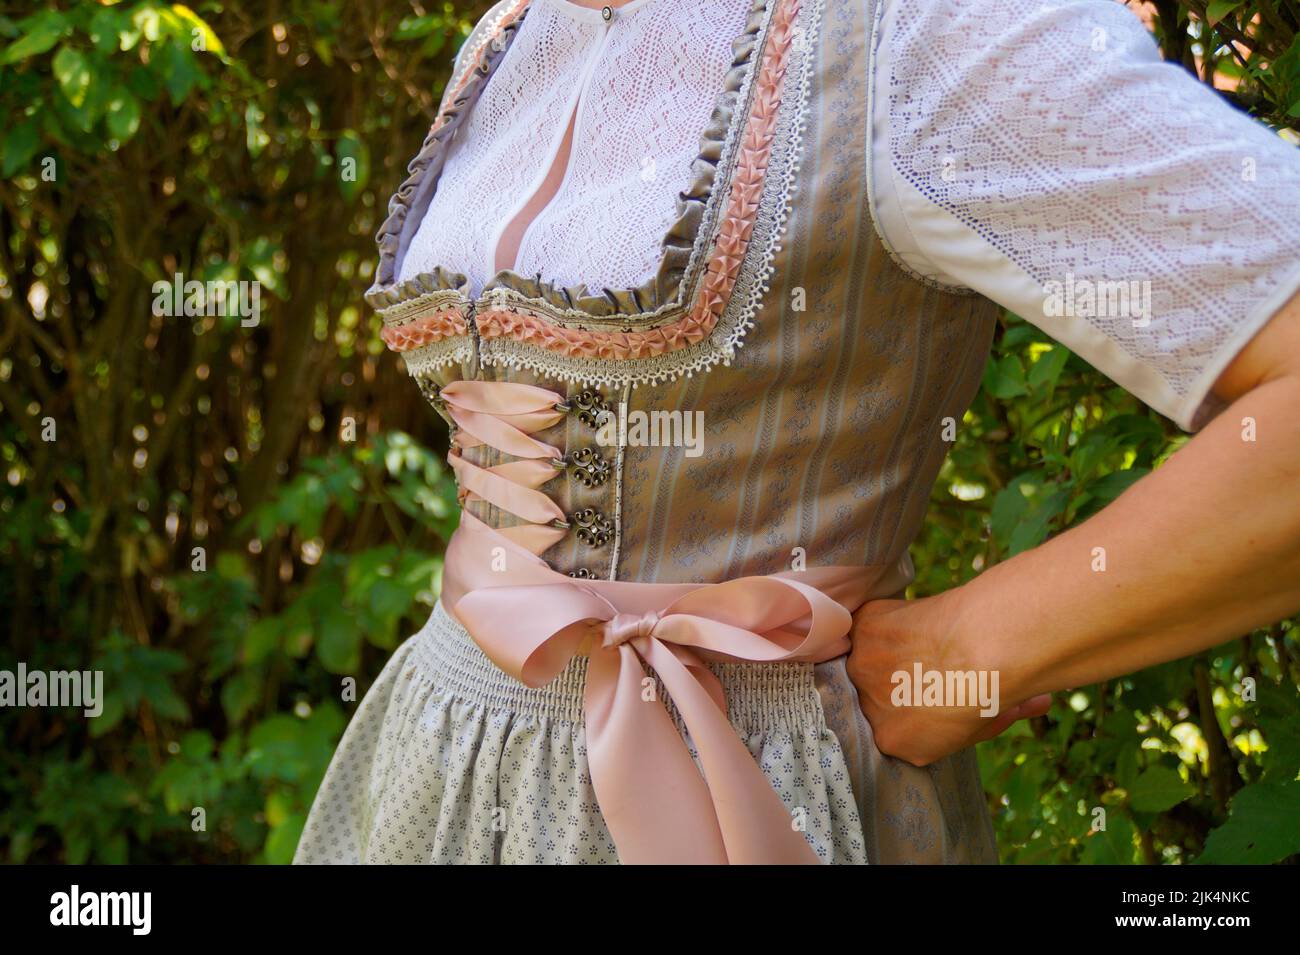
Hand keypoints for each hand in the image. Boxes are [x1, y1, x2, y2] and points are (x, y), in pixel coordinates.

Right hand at [846, 593, 1050, 766]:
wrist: (980, 650)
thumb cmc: (991, 691)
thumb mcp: (990, 721)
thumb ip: (995, 718)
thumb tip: (1038, 703)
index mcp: (893, 742)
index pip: (896, 727)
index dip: (918, 707)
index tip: (939, 691)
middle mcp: (867, 709)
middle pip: (877, 692)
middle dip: (902, 680)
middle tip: (938, 662)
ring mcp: (862, 666)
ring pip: (872, 655)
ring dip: (894, 646)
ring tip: (934, 634)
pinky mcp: (865, 627)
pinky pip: (872, 622)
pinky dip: (892, 617)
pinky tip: (919, 615)